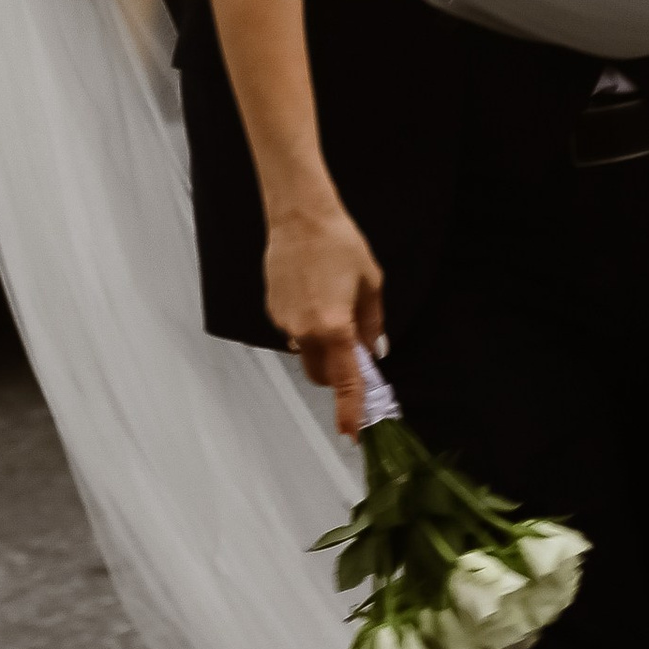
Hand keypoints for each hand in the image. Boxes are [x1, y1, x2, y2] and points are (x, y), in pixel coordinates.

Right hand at [265, 199, 386, 438]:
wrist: (299, 215)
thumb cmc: (339, 243)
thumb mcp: (370, 283)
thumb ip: (372, 323)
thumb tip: (374, 350)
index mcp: (335, 328)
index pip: (344, 382)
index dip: (349, 411)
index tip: (352, 433)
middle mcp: (306, 331)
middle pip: (321, 374)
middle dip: (337, 375)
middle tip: (355, 351)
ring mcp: (285, 322)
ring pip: (307, 353)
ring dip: (323, 348)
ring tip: (333, 307)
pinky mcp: (273, 310)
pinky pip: (294, 331)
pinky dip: (307, 326)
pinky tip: (314, 293)